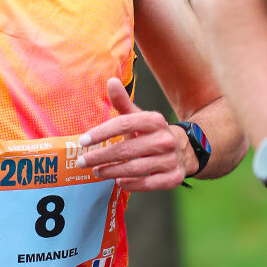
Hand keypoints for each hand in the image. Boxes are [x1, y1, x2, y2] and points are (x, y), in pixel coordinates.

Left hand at [75, 77, 189, 190]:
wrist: (183, 150)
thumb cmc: (150, 133)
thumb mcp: (138, 116)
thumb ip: (123, 102)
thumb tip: (111, 81)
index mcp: (154, 121)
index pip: (124, 124)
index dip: (101, 132)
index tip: (83, 141)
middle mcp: (164, 140)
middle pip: (126, 149)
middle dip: (101, 156)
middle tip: (83, 161)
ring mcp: (170, 160)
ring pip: (135, 168)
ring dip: (112, 172)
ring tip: (97, 171)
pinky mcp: (173, 177)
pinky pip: (149, 184)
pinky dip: (132, 184)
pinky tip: (119, 182)